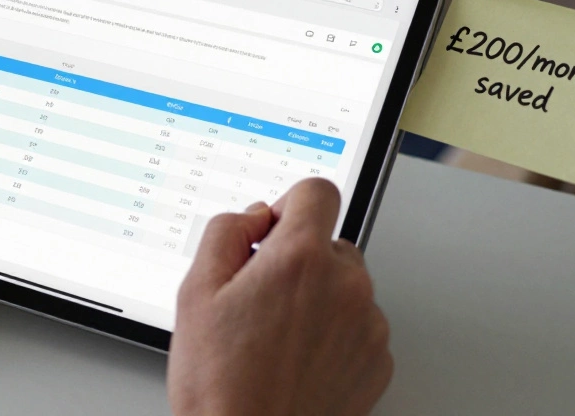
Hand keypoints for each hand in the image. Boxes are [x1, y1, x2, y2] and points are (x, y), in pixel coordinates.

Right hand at [167, 179, 392, 415]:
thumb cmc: (220, 384)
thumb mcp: (196, 291)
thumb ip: (225, 232)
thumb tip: (253, 216)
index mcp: (300, 259)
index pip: (317, 191)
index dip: (288, 206)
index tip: (271, 233)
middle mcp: (345, 286)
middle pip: (332, 242)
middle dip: (299, 259)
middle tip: (260, 298)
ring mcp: (368, 326)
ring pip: (347, 286)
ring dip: (318, 298)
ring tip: (276, 337)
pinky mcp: (379, 362)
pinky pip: (359, 327)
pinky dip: (334, 335)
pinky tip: (297, 359)